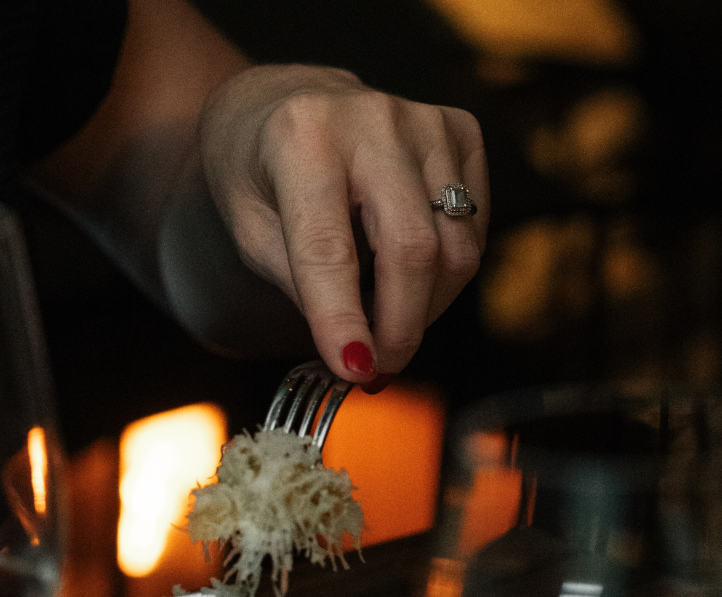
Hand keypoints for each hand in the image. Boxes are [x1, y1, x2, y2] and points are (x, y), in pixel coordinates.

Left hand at [199, 65, 488, 385]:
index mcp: (301, 139)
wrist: (281, 101)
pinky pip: (473, 229)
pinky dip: (446, 273)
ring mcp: (424, 122)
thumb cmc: (258, 171)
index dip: (344, 319)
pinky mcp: (459, 131)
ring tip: (387, 323)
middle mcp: (371, 121)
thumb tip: (356, 351)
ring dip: (425, 308)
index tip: (354, 370)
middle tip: (378, 369)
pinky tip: (407, 276)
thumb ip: (300, 285)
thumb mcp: (249, 230)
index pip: (330, 249)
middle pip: (413, 250)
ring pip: (455, 248)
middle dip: (400, 328)